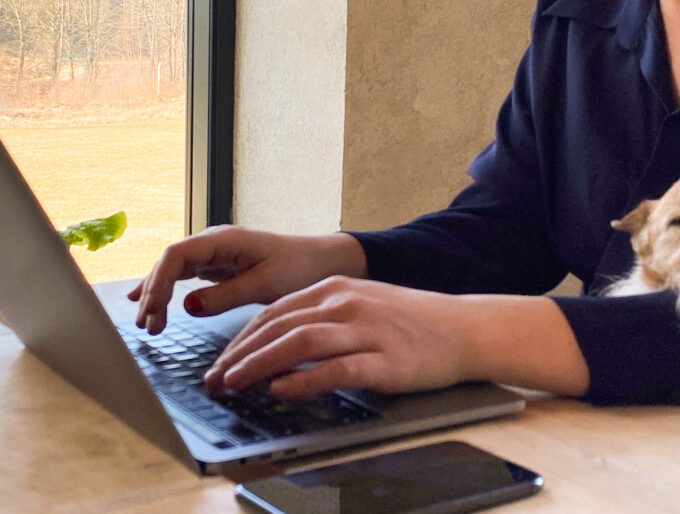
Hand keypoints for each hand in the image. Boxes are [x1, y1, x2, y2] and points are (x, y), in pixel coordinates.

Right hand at [127, 226, 365, 333]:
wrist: (321, 262)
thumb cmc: (299, 268)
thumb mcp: (264, 285)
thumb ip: (225, 296)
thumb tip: (187, 306)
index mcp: (224, 240)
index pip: (177, 255)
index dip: (159, 282)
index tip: (152, 310)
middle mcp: (213, 242)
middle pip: (170, 262)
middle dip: (154, 292)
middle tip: (147, 326)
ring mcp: (213, 253)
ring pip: (173, 269)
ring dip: (157, 294)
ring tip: (146, 325)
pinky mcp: (217, 265)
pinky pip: (183, 276)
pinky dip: (166, 290)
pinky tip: (147, 302)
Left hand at [203, 276, 471, 399]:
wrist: (464, 328)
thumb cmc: (410, 323)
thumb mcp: (359, 308)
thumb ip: (321, 321)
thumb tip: (277, 346)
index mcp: (334, 290)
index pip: (274, 313)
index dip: (241, 340)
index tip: (220, 364)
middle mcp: (345, 304)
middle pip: (279, 327)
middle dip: (240, 355)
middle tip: (215, 380)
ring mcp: (365, 331)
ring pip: (300, 343)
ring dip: (260, 364)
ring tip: (235, 384)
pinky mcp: (384, 360)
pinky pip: (336, 369)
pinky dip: (305, 380)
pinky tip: (282, 390)